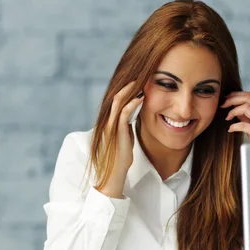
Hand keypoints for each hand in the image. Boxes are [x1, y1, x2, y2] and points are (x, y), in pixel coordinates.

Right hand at [100, 81, 143, 197]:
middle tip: (140, 75)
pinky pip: (123, 114)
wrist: (114, 174)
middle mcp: (109, 121)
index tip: (138, 81)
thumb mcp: (124, 138)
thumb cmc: (121, 158)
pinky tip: (140, 97)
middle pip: (117, 97)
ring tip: (140, 81)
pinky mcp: (116, 133)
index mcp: (111, 122)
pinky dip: (132, 104)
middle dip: (128, 86)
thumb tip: (133, 116)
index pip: (118, 101)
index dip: (127, 90)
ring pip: (119, 102)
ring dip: (130, 91)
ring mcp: (111, 126)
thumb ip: (126, 126)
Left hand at [221, 91, 249, 143]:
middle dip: (232, 99)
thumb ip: (246, 114)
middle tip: (223, 104)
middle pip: (248, 98)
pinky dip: (234, 126)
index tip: (226, 97)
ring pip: (246, 108)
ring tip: (227, 117)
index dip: (236, 94)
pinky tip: (230, 129)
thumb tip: (233, 105)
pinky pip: (243, 125)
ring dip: (233, 111)